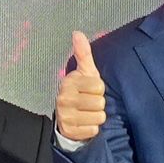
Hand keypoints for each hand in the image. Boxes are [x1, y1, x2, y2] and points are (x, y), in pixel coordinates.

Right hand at [54, 31, 105, 147]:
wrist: (68, 118)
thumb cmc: (81, 92)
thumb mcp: (85, 72)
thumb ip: (83, 53)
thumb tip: (77, 33)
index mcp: (69, 82)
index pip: (99, 87)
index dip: (98, 90)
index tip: (90, 91)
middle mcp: (63, 98)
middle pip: (99, 103)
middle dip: (98, 104)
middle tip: (88, 103)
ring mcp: (65, 115)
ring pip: (98, 117)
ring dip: (96, 117)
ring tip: (87, 113)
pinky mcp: (69, 130)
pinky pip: (93, 129)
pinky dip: (92, 128)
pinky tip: (85, 123)